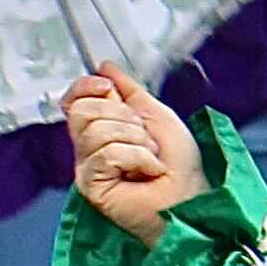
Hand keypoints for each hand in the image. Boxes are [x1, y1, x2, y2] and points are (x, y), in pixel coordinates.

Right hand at [61, 67, 204, 241]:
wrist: (192, 197)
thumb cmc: (181, 166)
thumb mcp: (157, 114)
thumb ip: (129, 90)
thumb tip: (105, 68)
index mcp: (102, 128)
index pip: (74, 99)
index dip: (85, 86)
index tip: (107, 86)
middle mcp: (90, 147)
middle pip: (81, 110)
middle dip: (121, 115)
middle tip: (144, 137)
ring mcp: (88, 167)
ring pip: (95, 131)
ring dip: (134, 139)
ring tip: (149, 156)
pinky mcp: (92, 186)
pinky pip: (105, 154)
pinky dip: (135, 158)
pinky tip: (148, 171)